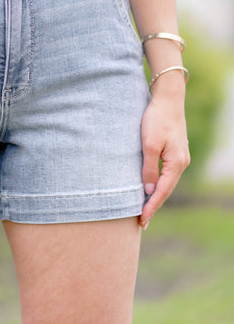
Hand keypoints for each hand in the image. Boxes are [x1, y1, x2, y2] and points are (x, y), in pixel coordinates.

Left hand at [139, 77, 189, 229]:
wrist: (167, 100)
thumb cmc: (156, 120)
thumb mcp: (149, 145)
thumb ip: (149, 169)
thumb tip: (149, 191)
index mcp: (176, 163)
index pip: (162, 192)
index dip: (151, 207)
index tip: (141, 221)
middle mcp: (181, 163)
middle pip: (166, 190)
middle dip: (154, 206)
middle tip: (142, 223)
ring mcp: (179, 157)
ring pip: (167, 182)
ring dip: (156, 196)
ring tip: (144, 210)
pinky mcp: (174, 151)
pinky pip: (166, 173)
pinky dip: (158, 184)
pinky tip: (151, 189)